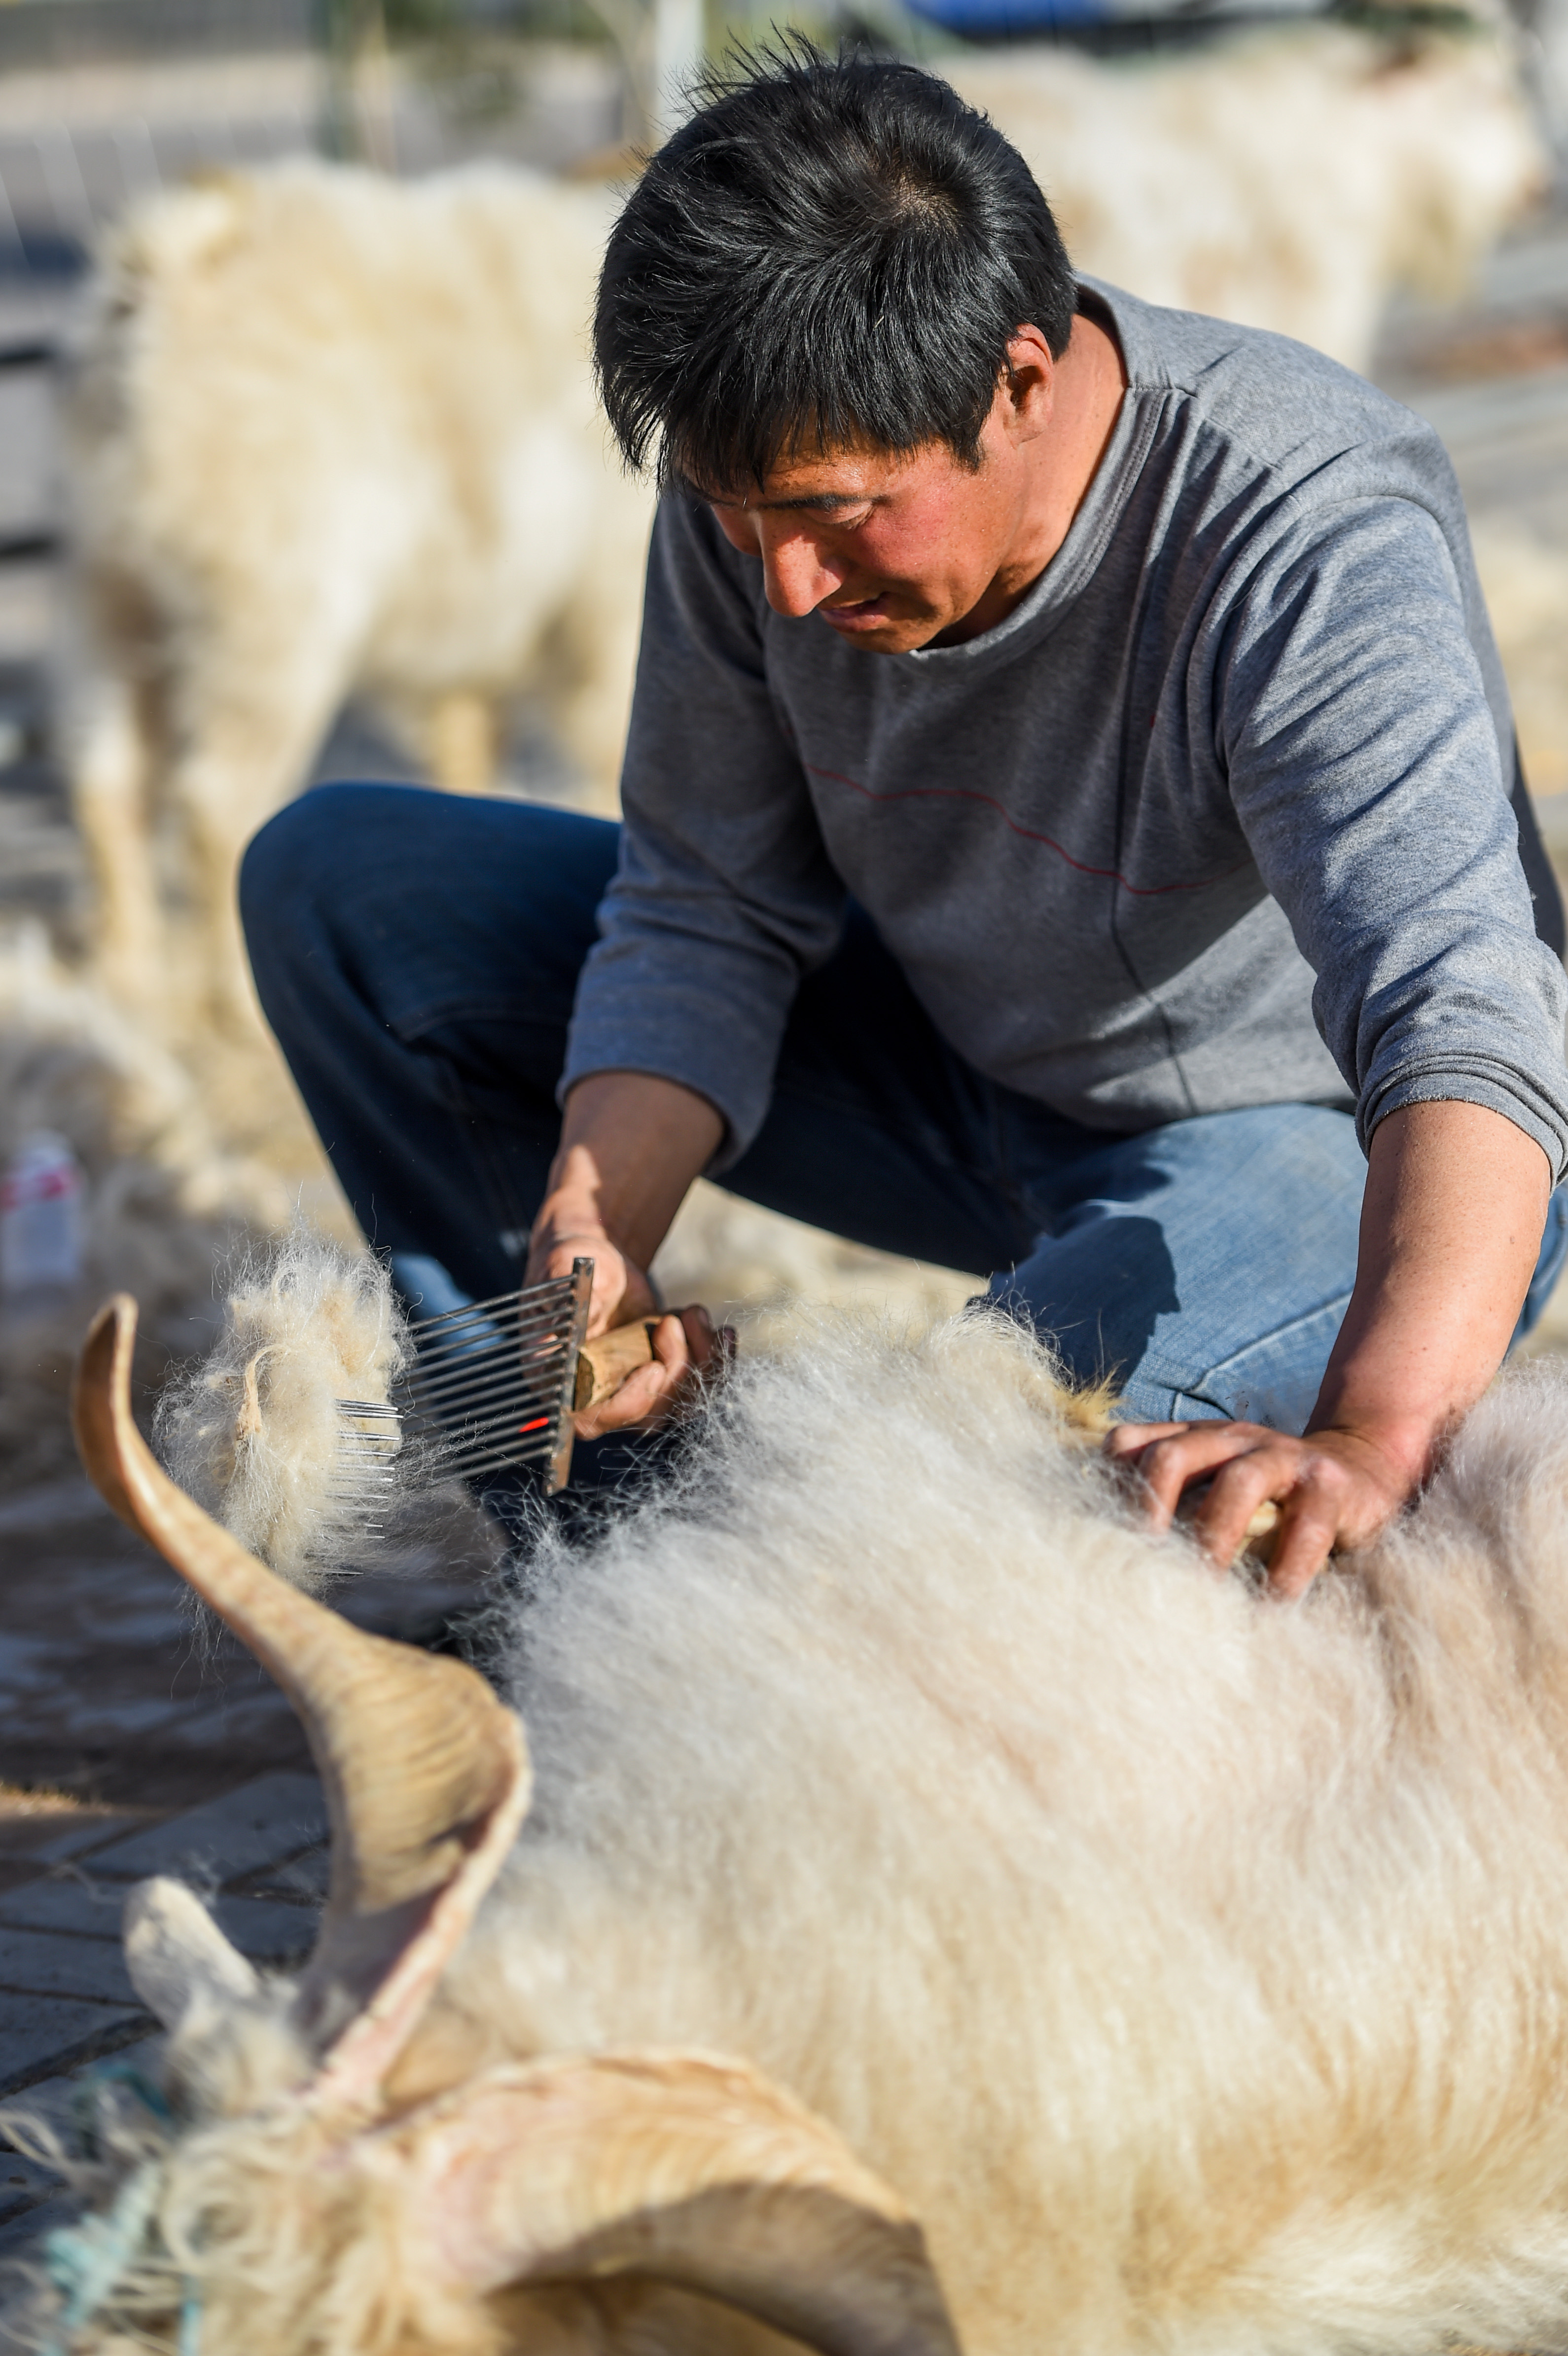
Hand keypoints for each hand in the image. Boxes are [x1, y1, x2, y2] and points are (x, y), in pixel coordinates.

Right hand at [525, 1216, 731, 1438]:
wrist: (601, 1259)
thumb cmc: (570, 1263)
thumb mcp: (565, 1277)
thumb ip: (567, 1309)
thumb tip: (559, 1337)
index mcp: (558, 1379)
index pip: (593, 1419)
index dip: (629, 1404)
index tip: (653, 1368)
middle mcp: (595, 1395)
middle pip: (649, 1415)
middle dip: (675, 1369)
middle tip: (674, 1321)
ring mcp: (632, 1390)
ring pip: (682, 1403)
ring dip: (702, 1362)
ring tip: (694, 1314)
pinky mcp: (663, 1379)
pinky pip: (700, 1387)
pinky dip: (718, 1362)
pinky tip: (724, 1333)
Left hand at [1102, 1418, 1419, 1597]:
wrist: (1360, 1471)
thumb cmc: (1269, 1501)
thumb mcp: (1213, 1491)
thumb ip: (1175, 1509)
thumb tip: (1111, 1563)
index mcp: (1191, 1438)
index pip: (1129, 1444)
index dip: (1106, 1483)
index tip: (1091, 1538)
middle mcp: (1229, 1438)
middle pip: (1172, 1457)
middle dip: (1149, 1509)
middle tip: (1135, 1567)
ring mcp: (1281, 1455)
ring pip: (1238, 1483)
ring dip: (1213, 1538)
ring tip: (1199, 1589)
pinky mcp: (1329, 1484)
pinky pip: (1304, 1528)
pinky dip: (1284, 1571)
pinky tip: (1269, 1607)